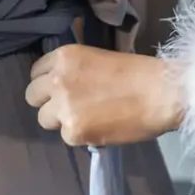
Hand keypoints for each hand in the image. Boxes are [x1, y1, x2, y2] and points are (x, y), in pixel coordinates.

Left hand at [25, 45, 183, 145]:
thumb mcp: (100, 58)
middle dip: (48, 102)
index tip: (63, 88)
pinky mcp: (73, 131)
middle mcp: (57, 80)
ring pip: (44, 119)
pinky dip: (81, 135)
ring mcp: (63, 106)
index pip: (36, 72)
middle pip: (32, 96)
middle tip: (72, 106)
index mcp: (65, 57)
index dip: (49, 82)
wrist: (162, 93)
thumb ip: (77, 70)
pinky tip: (101, 127)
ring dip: (62, 120)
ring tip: (88, 118)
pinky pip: (66, 137)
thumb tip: (65, 82)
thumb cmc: (139, 73)